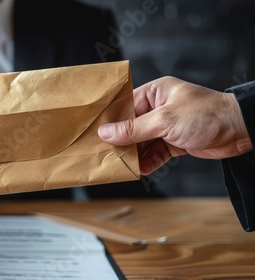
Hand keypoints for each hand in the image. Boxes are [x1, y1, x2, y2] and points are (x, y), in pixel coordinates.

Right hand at [98, 76, 251, 174]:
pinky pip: (156, 152)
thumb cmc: (205, 114)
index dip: (111, 120)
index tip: (95, 133)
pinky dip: (149, 162)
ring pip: (142, 141)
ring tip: (122, 164)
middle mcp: (159, 108)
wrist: (241, 130)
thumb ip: (134, 129)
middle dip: (121, 140)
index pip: (125, 106)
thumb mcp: (164, 120)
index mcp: (155, 92)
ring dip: (134, 154)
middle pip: (132, 126)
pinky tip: (141, 170)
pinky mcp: (175, 141)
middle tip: (106, 152)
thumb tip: (106, 133)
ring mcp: (167, 126)